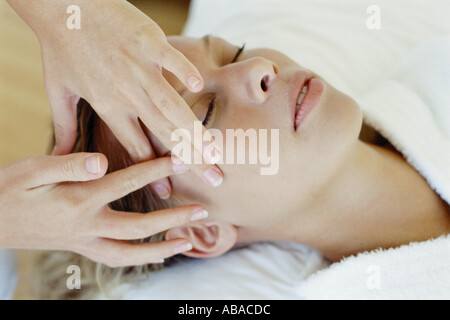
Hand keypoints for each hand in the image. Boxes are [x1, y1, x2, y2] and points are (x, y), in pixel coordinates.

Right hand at [0, 154, 207, 266]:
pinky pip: (115, 258)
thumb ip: (69, 163)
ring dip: (160, 249)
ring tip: (187, 242)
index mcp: (77, 199)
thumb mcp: (33, 168)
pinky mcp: (81, 248)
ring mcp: (83, 241)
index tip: (182, 158)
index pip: (126, 181)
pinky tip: (156, 252)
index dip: (156, 168)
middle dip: (172, 218)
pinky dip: (139, 257)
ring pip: (128, 253)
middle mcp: (85, 225)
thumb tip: (102, 161)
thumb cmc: (11, 188)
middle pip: (138, 227)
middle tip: (202, 210)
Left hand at [6, 0, 223, 196]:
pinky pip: (169, 58)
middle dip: (191, 159)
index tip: (170, 192)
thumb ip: (64, 127)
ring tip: (215, 150)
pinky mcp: (146, 41)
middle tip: (214, 178)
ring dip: (193, 128)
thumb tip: (60, 156)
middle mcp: (126, 92)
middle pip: (162, 132)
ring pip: (170, 104)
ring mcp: (138, 67)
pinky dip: (183, 70)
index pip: (136, 147)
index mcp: (107, 106)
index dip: (154, 171)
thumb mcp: (58, 91)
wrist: (61, 6)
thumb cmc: (60, 48)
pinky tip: (199, 86)